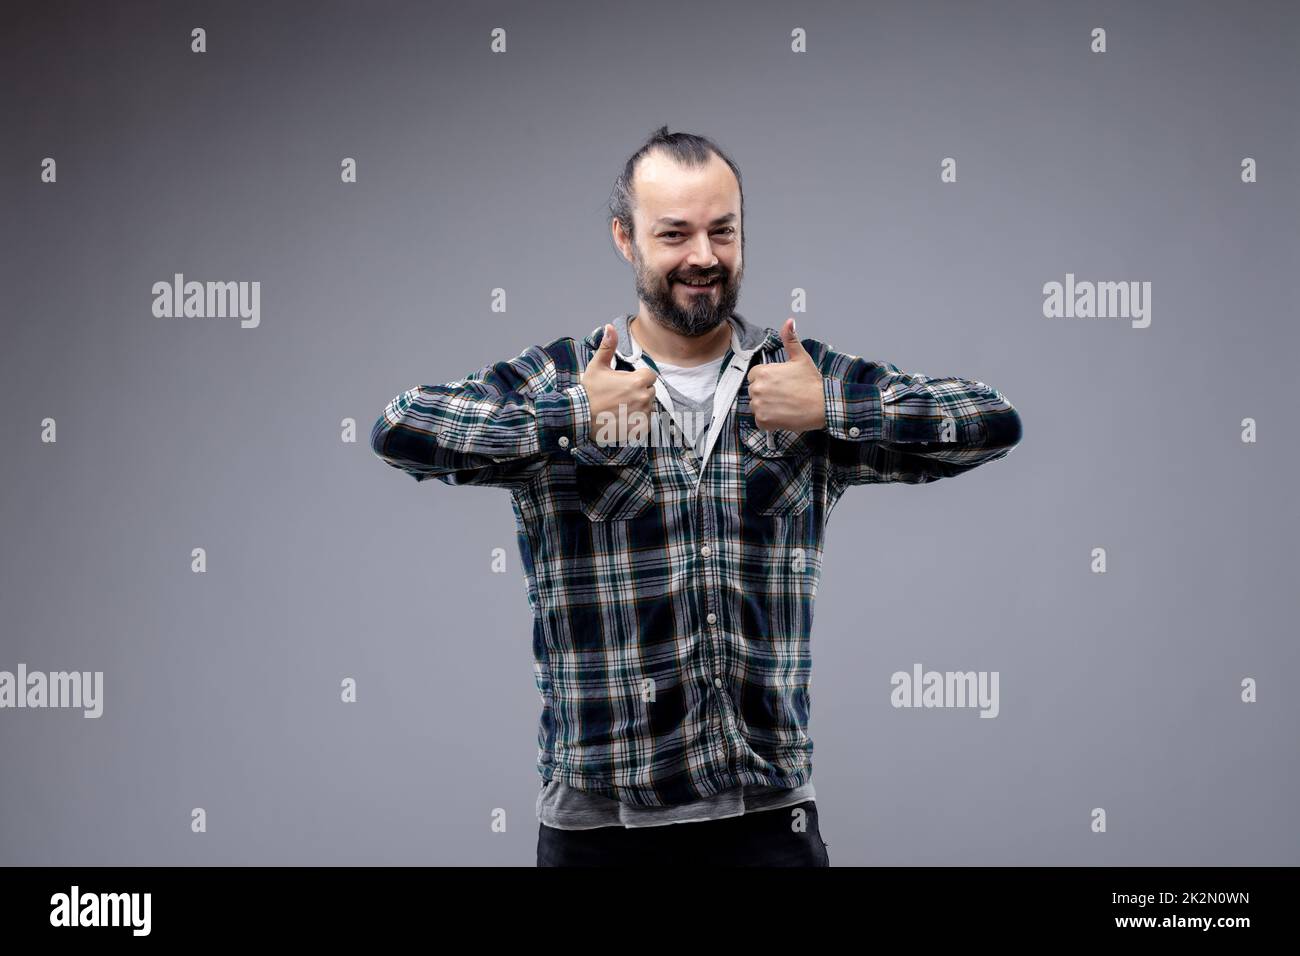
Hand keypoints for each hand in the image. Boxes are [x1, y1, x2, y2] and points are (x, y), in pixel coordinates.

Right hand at [579, 324, 657, 443]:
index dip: (640, 378)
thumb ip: (607, 346)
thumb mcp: (597, 366)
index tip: (627, 383)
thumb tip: (609, 327)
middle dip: (639, 392)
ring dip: (638, 407)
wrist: (579, 417)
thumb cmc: (588, 391)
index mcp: (637, 381)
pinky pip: (645, 423)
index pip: (650, 376)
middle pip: (650, 391)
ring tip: (620, 408)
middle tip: (620, 396)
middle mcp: (643, 398)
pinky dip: (637, 422)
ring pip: (648, 408)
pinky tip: (622, 419)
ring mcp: (642, 415)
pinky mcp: (639, 429)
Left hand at [745, 318, 825, 432]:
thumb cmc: (811, 383)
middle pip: (754, 391)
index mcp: (762, 372)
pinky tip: (782, 415)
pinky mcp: (763, 421)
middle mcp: (757, 389)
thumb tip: (789, 322)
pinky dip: (769, 421)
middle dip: (766, 394)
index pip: (755, 376)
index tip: (779, 383)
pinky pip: (760, 421)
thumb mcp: (800, 358)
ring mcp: (759, 406)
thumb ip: (790, 339)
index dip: (767, 380)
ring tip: (784, 405)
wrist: (822, 405)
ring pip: (756, 406)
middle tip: (784, 395)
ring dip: (767, 407)